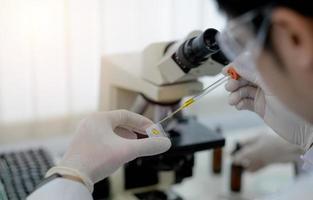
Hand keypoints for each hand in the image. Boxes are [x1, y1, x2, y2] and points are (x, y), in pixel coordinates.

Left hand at [46, 110, 170, 191]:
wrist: (72, 178)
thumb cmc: (97, 160)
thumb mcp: (127, 151)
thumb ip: (148, 146)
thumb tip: (166, 143)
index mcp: (100, 118)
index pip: (126, 115)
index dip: (142, 122)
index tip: (154, 131)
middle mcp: (91, 123)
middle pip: (119, 123)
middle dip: (135, 131)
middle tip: (147, 138)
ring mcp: (85, 134)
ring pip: (111, 132)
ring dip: (126, 138)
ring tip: (135, 145)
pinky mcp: (82, 145)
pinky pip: (103, 140)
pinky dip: (115, 144)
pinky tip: (120, 153)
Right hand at [223, 61, 312, 150]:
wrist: (304, 129)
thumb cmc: (294, 105)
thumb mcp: (271, 85)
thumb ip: (254, 74)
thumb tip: (237, 64)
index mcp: (271, 73)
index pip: (250, 65)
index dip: (236, 66)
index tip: (226, 71)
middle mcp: (266, 82)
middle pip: (243, 78)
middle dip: (234, 82)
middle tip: (230, 87)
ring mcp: (262, 95)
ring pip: (242, 91)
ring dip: (235, 95)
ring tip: (233, 101)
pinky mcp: (260, 107)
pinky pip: (245, 103)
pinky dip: (239, 104)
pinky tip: (239, 106)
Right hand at [233, 133, 302, 171]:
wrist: (290, 150)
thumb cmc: (271, 146)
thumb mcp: (254, 151)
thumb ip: (243, 155)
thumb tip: (233, 160)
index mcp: (256, 137)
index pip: (243, 143)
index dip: (236, 149)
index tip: (230, 156)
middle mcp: (261, 144)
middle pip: (249, 151)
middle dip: (242, 158)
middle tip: (235, 164)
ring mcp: (267, 151)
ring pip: (255, 159)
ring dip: (248, 164)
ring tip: (242, 169)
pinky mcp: (272, 159)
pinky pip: (261, 164)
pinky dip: (255, 168)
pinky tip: (249, 172)